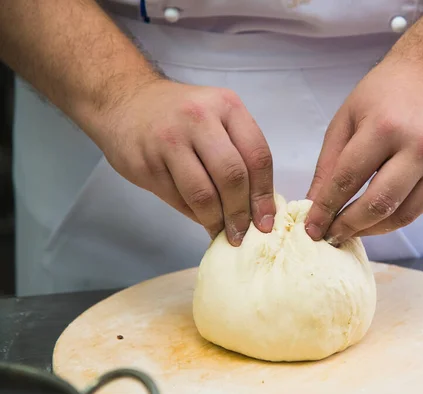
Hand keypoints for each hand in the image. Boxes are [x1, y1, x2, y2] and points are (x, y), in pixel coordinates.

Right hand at [91, 79, 275, 245]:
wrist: (125, 100)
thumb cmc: (181, 114)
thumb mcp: (217, 116)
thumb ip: (239, 151)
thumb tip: (258, 205)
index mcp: (227, 106)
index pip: (257, 156)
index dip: (264, 194)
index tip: (266, 221)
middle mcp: (199, 119)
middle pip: (232, 177)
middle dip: (241, 213)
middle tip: (242, 233)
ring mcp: (169, 140)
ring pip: (203, 194)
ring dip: (216, 221)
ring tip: (223, 232)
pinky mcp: (146, 163)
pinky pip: (177, 199)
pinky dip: (194, 215)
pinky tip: (201, 217)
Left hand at [305, 59, 422, 244]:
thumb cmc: (384, 92)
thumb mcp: (347, 118)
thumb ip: (329, 164)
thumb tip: (314, 204)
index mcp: (384, 128)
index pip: (348, 180)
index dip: (326, 208)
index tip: (310, 226)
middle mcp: (416, 148)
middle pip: (378, 204)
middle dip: (348, 226)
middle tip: (328, 235)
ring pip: (401, 215)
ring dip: (370, 230)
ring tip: (348, 232)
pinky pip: (417, 210)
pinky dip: (391, 222)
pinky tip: (372, 221)